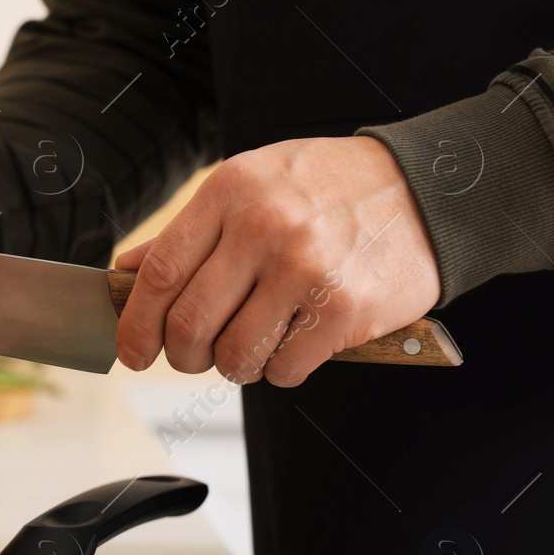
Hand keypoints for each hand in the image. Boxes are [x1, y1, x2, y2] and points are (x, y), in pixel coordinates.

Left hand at [113, 136, 439, 386]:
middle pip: (188, 324)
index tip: (132, 352)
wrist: (429, 188)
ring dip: (236, 366)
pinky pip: (284, 369)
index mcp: (230, 192)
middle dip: (183, 356)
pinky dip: (281, 369)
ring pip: (234, 355)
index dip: (135, 325)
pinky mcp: (344, 309)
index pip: (158, 274)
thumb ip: (189, 232)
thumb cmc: (332, 189)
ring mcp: (304, 269)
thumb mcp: (252, 185)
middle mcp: (263, 227)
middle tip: (196, 356)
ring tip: (255, 345)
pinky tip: (298, 341)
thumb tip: (125, 272)